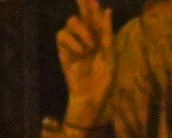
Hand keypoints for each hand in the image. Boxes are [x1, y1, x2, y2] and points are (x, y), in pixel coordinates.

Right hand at [57, 0, 116, 127]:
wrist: (90, 95)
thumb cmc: (103, 77)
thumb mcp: (110, 52)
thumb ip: (106, 31)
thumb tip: (106, 9)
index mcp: (101, 36)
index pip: (96, 14)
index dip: (91, 4)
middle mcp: (87, 37)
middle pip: (81, 13)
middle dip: (82, 2)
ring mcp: (74, 43)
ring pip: (71, 22)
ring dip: (82, 30)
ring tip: (90, 46)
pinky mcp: (63, 51)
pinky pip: (62, 35)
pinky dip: (73, 41)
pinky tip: (81, 51)